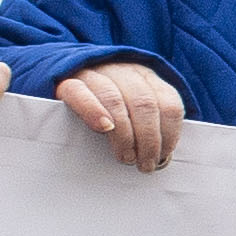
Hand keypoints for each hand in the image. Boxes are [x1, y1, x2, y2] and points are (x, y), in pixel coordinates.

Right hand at [59, 60, 186, 171]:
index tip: (163, 156)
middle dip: (149, 140)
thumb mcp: (132, 108)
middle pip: (145, 104)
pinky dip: (94, 111)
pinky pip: (81, 93)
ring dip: (125, 135)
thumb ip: (147, 124)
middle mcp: (123, 71)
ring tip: (126, 157)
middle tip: (145, 164)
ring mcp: (96, 74)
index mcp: (145, 77)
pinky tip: (104, 128)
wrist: (65, 76)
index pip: (169, 102)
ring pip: (116, 100)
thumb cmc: (105, 104)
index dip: (170, 133)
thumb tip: (161, 156)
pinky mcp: (68, 81)